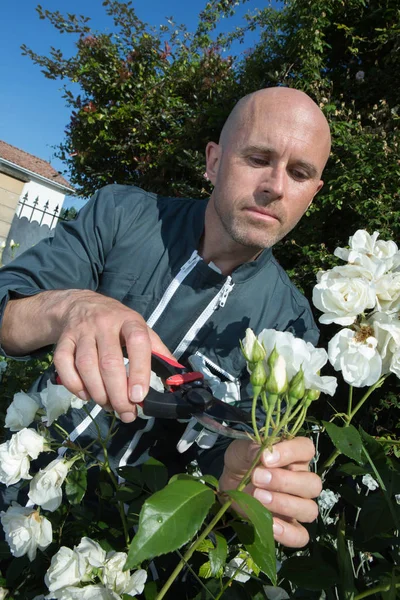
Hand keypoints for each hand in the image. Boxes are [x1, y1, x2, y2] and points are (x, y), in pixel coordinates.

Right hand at [53, 290, 173, 422]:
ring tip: (108, 405)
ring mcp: (82, 331)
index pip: (138, 343)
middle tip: (126, 413)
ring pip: (86, 366)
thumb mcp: (141, 329)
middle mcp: (105, 324)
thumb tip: (177, 377)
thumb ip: (158, 352)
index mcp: (129, 321)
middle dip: (118, 394)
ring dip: (98, 393)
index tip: (139, 396)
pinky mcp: (63, 339)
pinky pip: (63, 364)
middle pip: (110, 362)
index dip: (139, 371)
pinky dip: (74, 384)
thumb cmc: (117, 323)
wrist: (81, 304)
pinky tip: (85, 395)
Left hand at [219, 437, 321, 547]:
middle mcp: (302, 479)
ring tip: (258, 497)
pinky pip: (300, 536)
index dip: (290, 452)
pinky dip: (288, 533)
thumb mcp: (242, 450)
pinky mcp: (288, 525)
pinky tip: (270, 525)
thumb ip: (253, 449)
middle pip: (313, 483)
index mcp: (295, 456)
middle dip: (285, 482)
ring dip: (285, 505)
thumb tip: (265, 454)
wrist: (230, 484)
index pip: (306, 449)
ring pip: (309, 509)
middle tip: (257, 478)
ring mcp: (298, 504)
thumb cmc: (242, 462)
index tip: (265, 458)